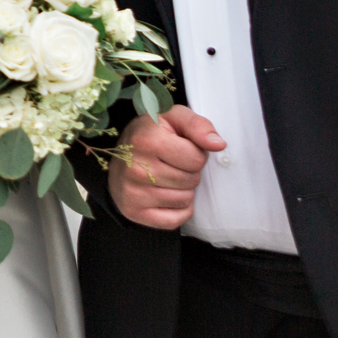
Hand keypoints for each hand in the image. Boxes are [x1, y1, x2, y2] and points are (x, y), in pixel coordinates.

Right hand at [108, 106, 226, 230]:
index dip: (195, 153)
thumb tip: (218, 144)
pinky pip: (174, 220)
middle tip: (172, 164)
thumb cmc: (151, 134)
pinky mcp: (133, 212)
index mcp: (146, 141)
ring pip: (185, 200)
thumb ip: (198, 125)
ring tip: (167, 177)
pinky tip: (166, 195)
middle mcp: (135, 168)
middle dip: (189, 172)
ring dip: (183, 190)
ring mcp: (132, 192)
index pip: (197, 159)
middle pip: (192, 180)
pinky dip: (177, 210)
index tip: (180, 149)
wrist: (118, 154)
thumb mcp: (173, 117)